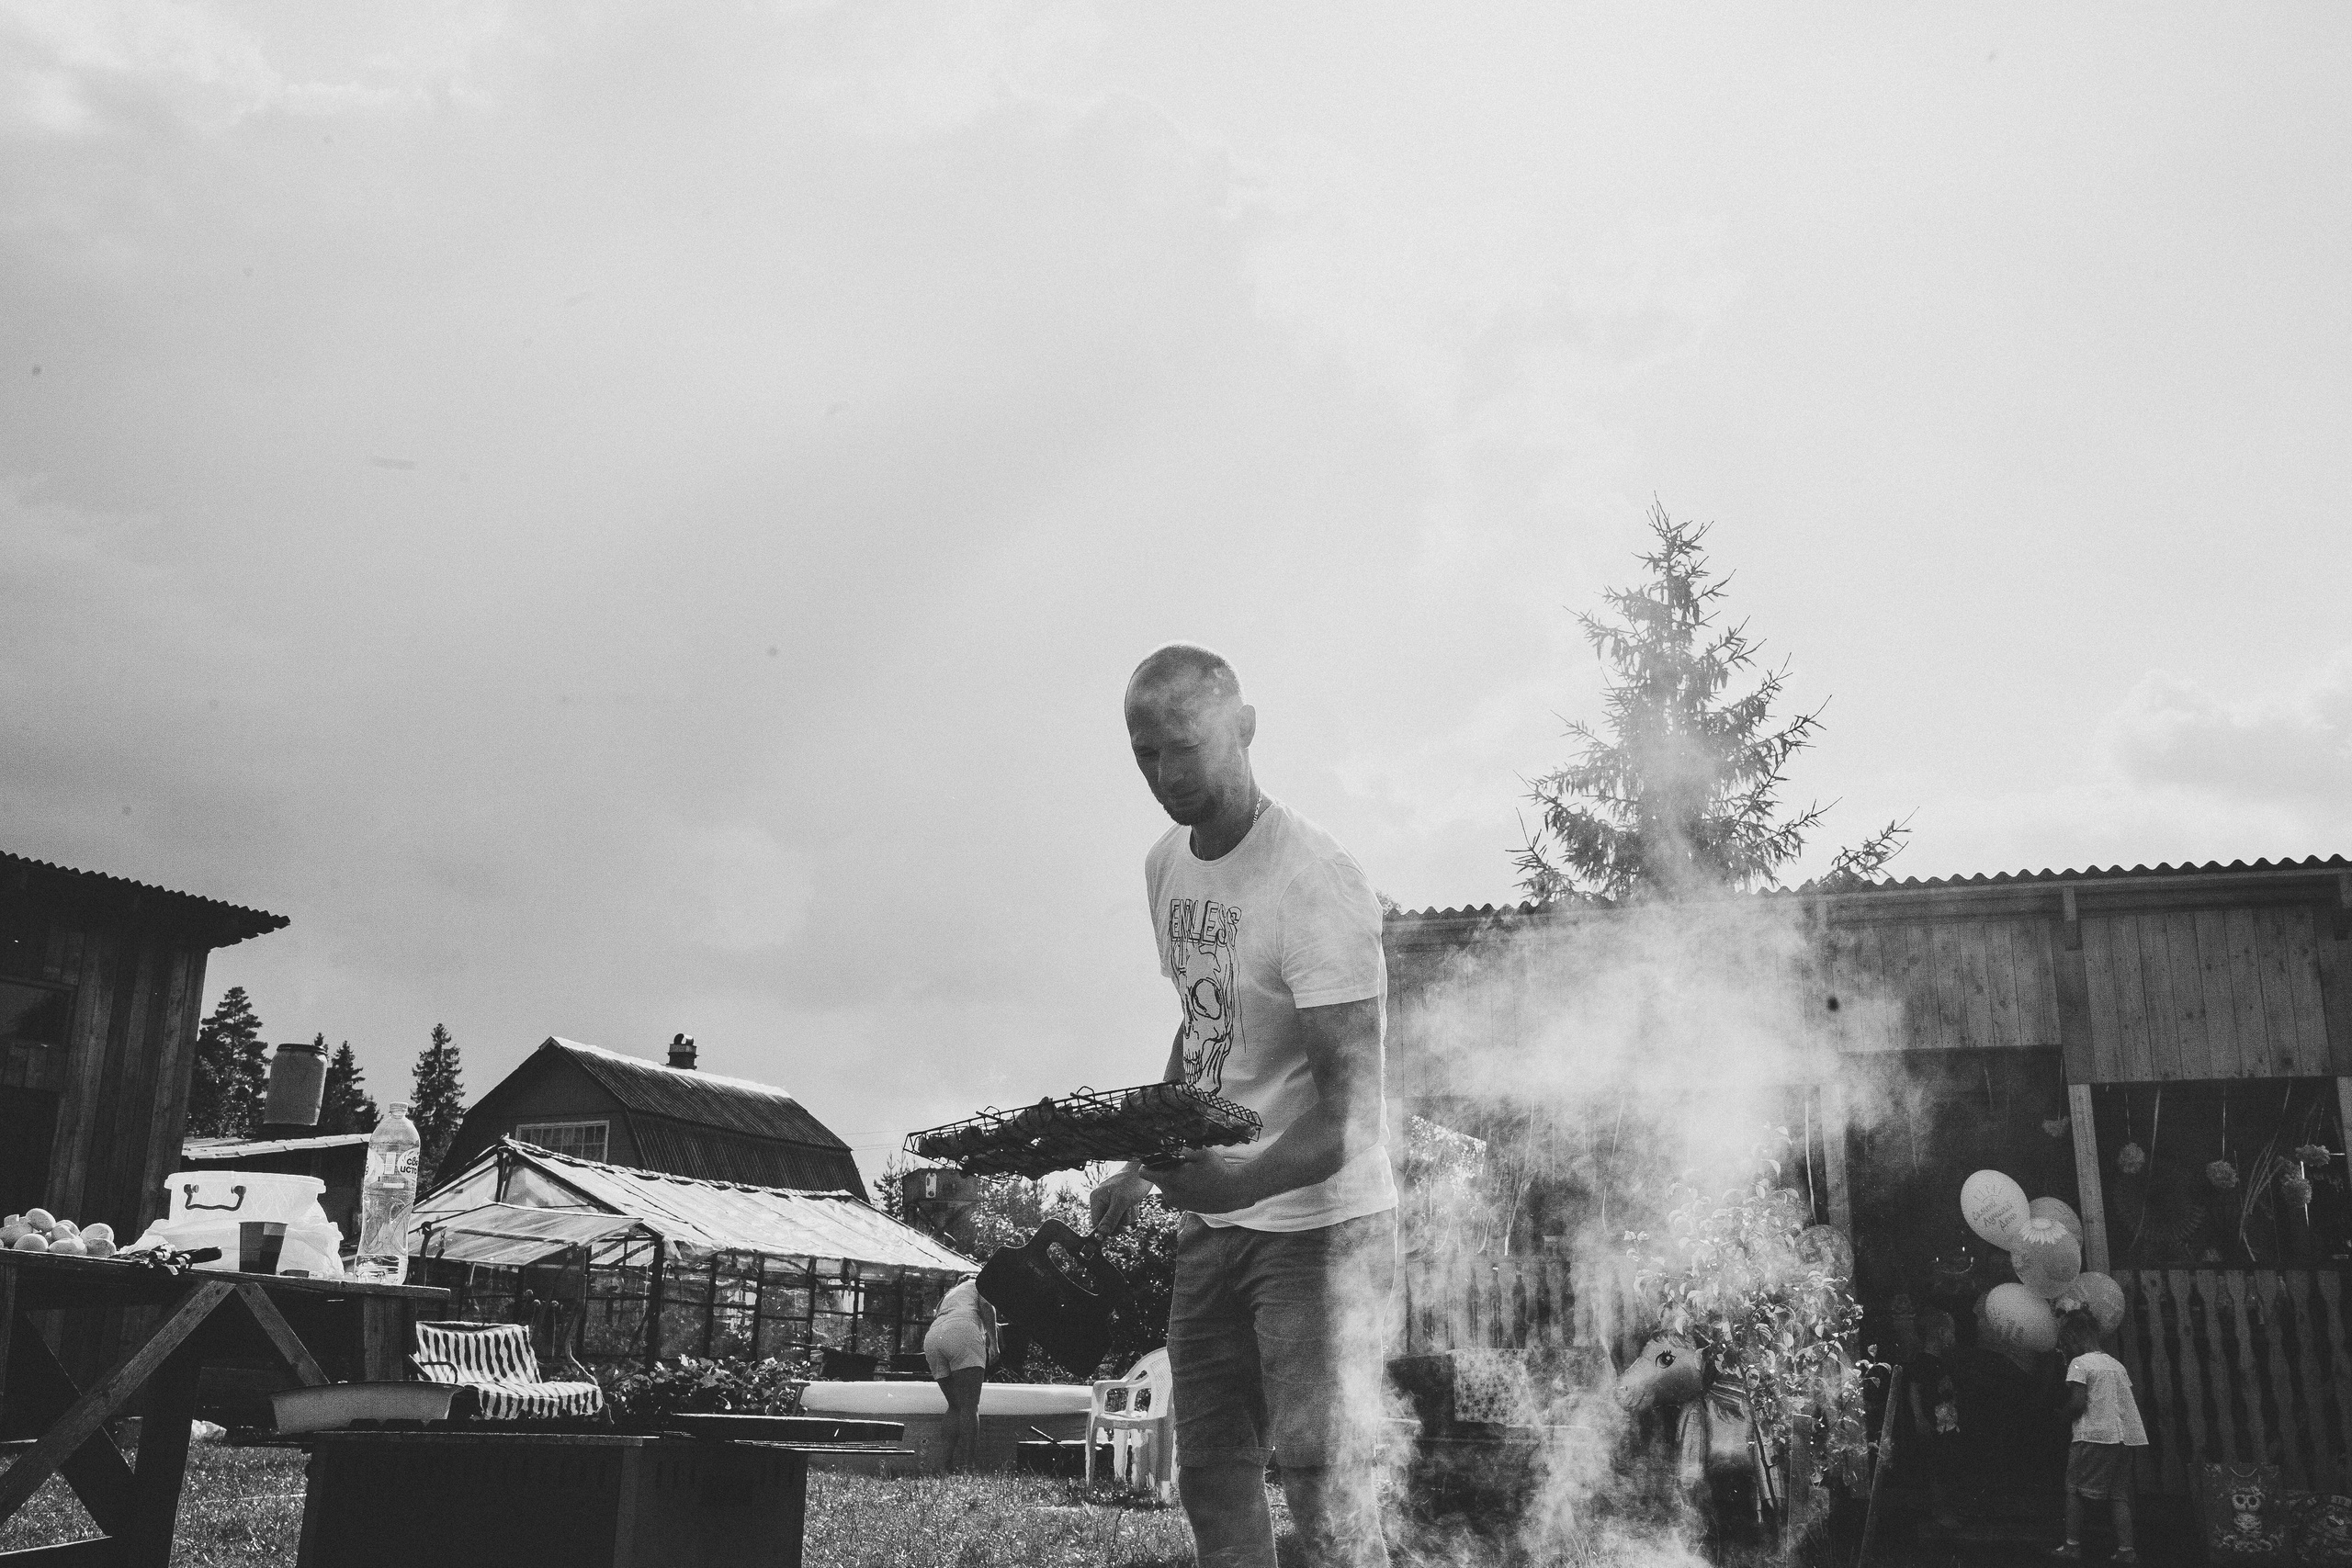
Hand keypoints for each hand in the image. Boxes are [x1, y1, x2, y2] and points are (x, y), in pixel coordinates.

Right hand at [1088, 1170, 1154, 1234]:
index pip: (1096, 1223)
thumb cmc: (1131, 1182)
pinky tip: (1134, 1204)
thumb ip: (1111, 1218)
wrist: (1144, 1173)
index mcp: (1096, 1199)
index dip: (1106, 1230)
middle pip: (1108, 1225)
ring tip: (1131, 1204)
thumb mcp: (1121, 1201)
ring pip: (1118, 1222)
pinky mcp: (1120, 1205)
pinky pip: (1124, 1217)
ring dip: (1128, 1217)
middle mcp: (1102, 1202)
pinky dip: (1131, 1213)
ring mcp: (1111, 1203)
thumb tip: (1102, 1233)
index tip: (1120, 1229)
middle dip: (1120, 1221)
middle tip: (1126, 1212)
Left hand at [1138, 1148, 1253, 1214]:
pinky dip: (1180, 1187)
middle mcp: (1170, 1194)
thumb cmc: (1218, 1170)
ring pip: (1166, 1186)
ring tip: (1190, 1172)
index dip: (1149, 1162)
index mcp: (1171, 1180)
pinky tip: (1194, 1181)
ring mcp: (1177, 1203)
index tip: (1159, 1156)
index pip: (1144, 1172)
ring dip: (1173, 1178)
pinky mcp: (1185, 1207)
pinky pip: (1175, 1193)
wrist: (1234, 1192)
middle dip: (1164, 1169)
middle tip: (1180, 1162)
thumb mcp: (1200, 1153)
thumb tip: (1165, 1143)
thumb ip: (1180, 1149)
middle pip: (1156, 1178)